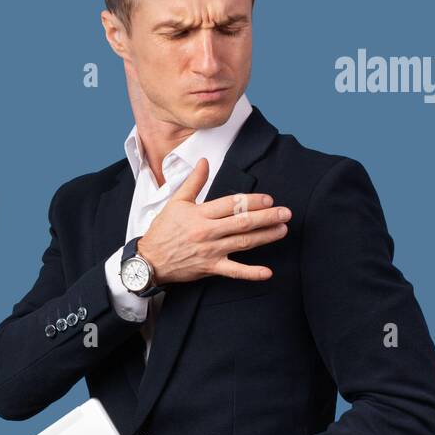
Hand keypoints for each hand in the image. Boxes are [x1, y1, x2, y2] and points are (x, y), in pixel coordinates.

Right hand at [136, 156, 289, 284]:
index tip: (268, 199)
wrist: (149, 259)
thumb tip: (204, 161)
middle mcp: (207, 232)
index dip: (251, 201)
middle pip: (242, 222)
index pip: (231, 204)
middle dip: (267, 217)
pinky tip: (267, 272)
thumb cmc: (163, 230)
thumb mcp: (176, 202)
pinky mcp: (210, 268)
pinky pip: (233, 271)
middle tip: (285, 213)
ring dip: (265, 237)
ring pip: (243, 242)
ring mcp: (210, 251)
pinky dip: (251, 273)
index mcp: (199, 214)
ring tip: (282, 230)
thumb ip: (193, 182)